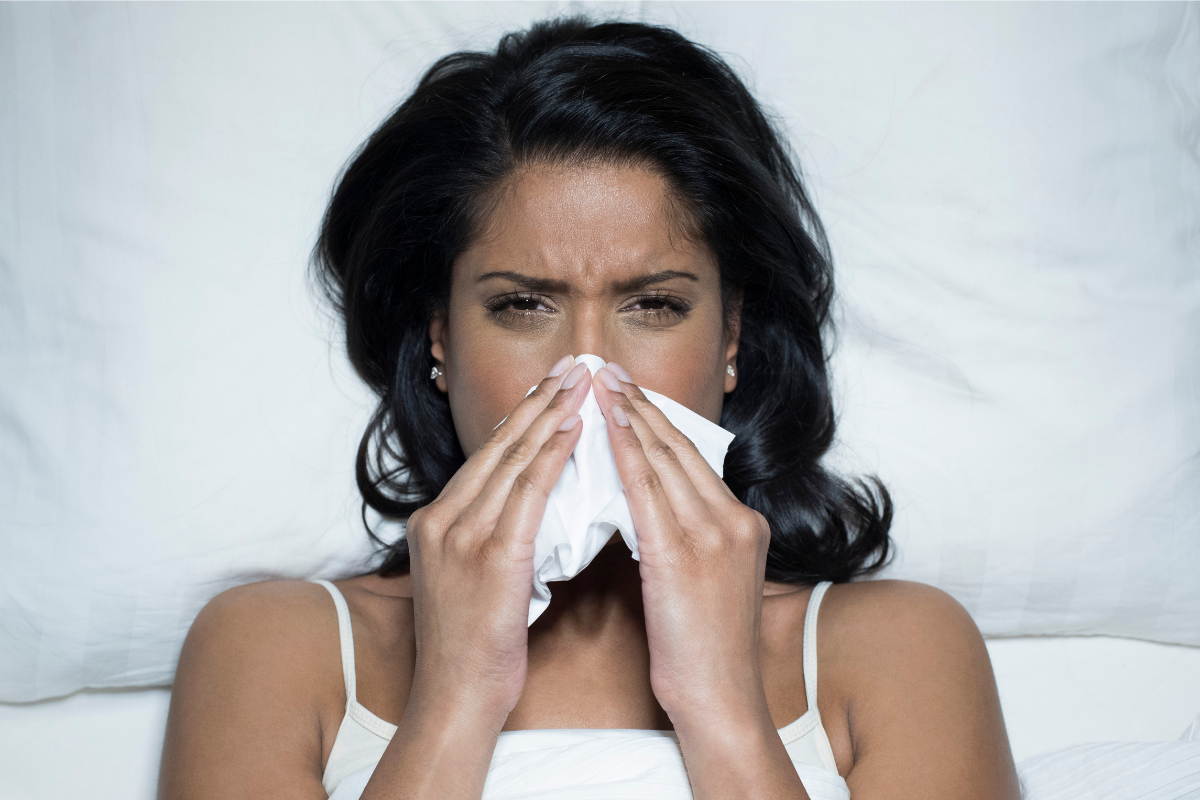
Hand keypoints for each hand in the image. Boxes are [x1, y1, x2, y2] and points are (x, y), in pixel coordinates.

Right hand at [403, 355, 590, 726]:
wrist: (455, 701)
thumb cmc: (472, 650)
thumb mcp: (471, 580)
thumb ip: (491, 536)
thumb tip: (531, 505)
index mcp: (436, 522)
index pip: (486, 457)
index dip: (521, 417)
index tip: (550, 386)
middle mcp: (442, 519)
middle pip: (498, 446)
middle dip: (538, 401)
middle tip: (571, 366)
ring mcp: (461, 535)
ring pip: (513, 458)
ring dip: (551, 414)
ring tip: (581, 382)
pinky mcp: (489, 555)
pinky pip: (527, 490)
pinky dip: (552, 453)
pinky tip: (575, 429)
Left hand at [590, 364, 771, 728]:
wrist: (721, 701)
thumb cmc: (705, 652)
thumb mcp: (707, 582)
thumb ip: (687, 538)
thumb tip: (648, 507)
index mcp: (742, 525)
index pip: (694, 459)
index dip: (659, 421)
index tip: (630, 391)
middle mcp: (734, 521)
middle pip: (681, 449)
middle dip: (642, 405)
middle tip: (609, 371)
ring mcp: (714, 535)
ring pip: (666, 461)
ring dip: (631, 416)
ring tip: (602, 384)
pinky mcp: (686, 555)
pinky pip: (649, 491)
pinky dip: (626, 452)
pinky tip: (606, 427)